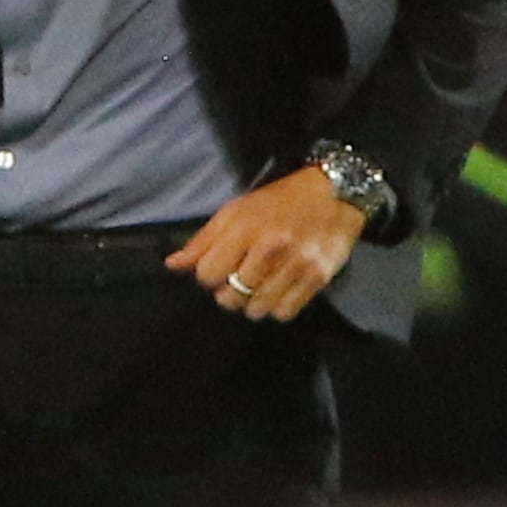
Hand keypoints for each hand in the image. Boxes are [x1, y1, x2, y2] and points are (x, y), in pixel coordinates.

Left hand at [166, 172, 366, 326]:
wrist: (335, 193)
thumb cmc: (279, 201)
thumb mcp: (237, 210)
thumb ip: (204, 240)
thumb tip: (172, 265)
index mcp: (245, 227)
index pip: (207, 274)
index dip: (208, 275)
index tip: (218, 269)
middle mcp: (270, 247)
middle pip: (230, 297)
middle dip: (228, 292)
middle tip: (238, 280)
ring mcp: (296, 264)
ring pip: (256, 309)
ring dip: (252, 303)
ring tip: (259, 287)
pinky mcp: (317, 278)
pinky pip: (285, 313)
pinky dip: (277, 308)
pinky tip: (278, 291)